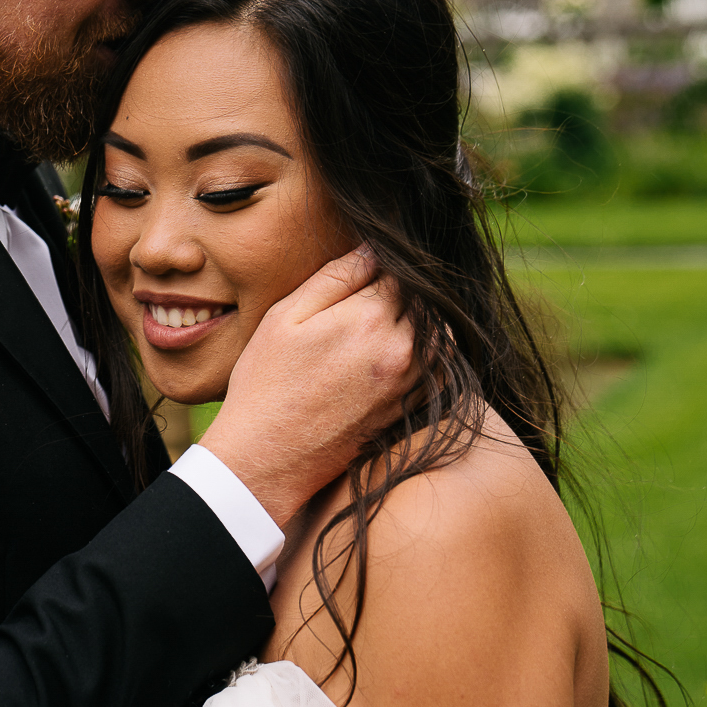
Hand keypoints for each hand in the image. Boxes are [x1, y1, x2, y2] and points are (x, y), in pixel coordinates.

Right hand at [199, 246, 416, 526]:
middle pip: (425, 301)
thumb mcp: (285, 317)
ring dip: (421, 322)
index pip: (399, 270)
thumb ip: (334, 278)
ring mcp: (411, 384)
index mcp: (369, 319)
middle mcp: (401, 350)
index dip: (383, 265)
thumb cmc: (266, 384)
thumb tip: (372, 248)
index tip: (369, 268)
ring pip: (440, 334)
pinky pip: (440, 369)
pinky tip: (397, 353)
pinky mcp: (411, 409)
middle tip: (373, 296)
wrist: (268, 458)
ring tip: (386, 322)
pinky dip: (429, 354)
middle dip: (404, 292)